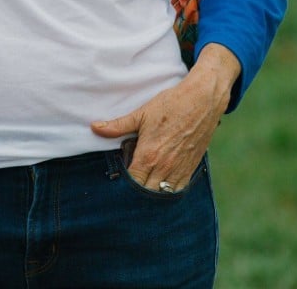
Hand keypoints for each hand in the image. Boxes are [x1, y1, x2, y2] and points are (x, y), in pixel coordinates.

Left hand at [91, 44, 239, 191]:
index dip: (123, 186)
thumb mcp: (141, 114)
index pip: (131, 182)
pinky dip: (169, 192)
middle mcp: (164, 167)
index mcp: (148, 155)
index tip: (117, 183)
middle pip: (146, 193)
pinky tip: (161, 187)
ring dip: (152, 194)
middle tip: (128, 188)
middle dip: (136, 193)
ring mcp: (179, 169)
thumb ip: (117, 125)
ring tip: (143, 190)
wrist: (202, 101)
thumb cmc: (170, 105)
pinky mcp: (191, 168)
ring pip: (163, 195)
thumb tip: (95, 127)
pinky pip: (179, 190)